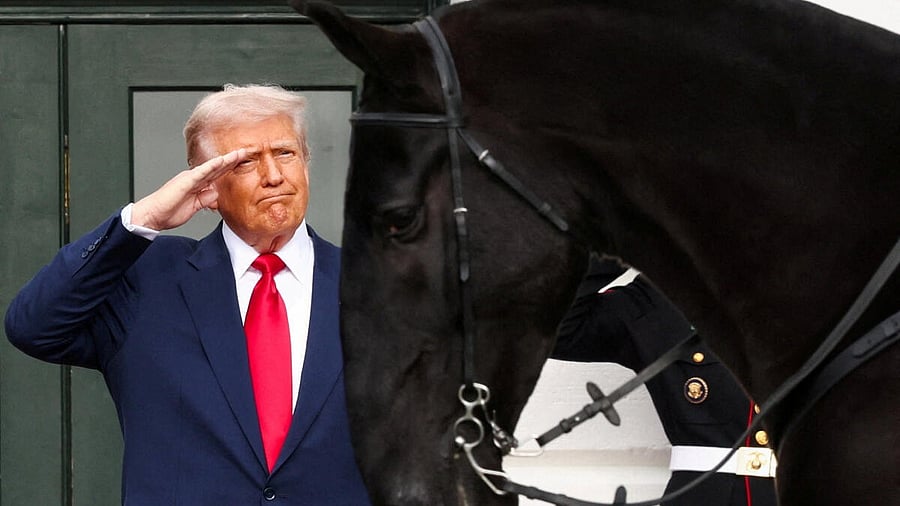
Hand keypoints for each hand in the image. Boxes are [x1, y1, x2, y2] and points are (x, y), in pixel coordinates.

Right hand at [131, 149, 247, 230]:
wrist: (153, 215)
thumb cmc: (169, 211)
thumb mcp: (194, 207)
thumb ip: (205, 199)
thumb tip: (216, 193)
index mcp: (196, 184)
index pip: (216, 174)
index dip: (229, 168)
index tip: (242, 163)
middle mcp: (193, 178)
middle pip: (216, 167)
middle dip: (232, 160)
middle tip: (245, 152)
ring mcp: (189, 178)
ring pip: (211, 167)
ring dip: (225, 160)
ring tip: (238, 153)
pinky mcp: (184, 182)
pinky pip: (200, 173)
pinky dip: (210, 166)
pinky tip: (220, 161)